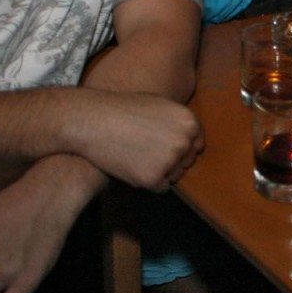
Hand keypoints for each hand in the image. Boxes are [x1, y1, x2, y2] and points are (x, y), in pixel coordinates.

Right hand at [69, 90, 203, 191]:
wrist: (93, 120)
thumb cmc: (123, 109)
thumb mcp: (160, 105)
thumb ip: (178, 122)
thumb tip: (189, 138)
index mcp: (189, 121)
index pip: (197, 143)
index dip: (183, 147)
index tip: (168, 148)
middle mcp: (184, 142)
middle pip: (187, 161)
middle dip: (173, 160)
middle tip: (149, 153)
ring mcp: (169, 161)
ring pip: (174, 175)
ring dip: (161, 172)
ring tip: (138, 157)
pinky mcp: (152, 178)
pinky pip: (161, 187)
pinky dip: (149, 182)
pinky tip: (133, 167)